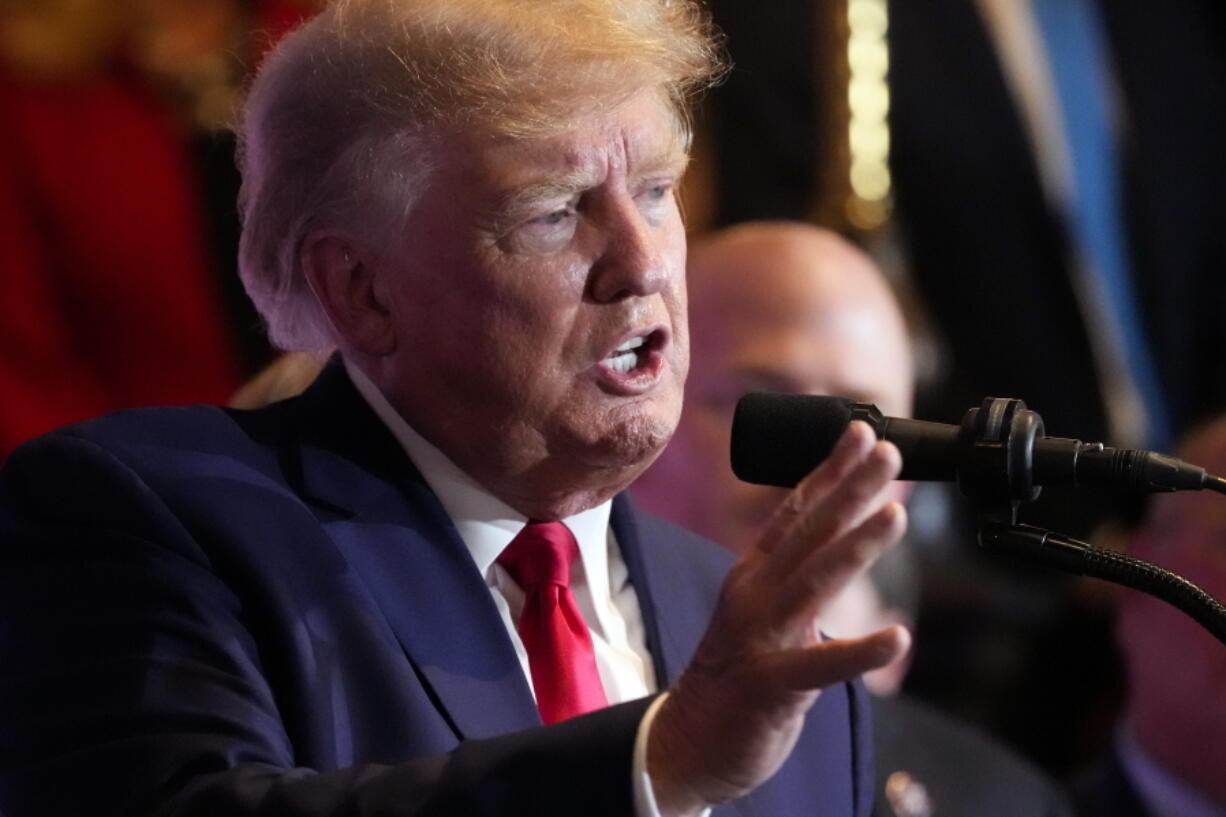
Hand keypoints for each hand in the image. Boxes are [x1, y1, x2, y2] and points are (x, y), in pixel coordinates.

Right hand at [647, 421, 909, 815]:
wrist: (687, 740)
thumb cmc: (738, 673)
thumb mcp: (764, 610)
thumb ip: (799, 576)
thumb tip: (844, 539)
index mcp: (754, 573)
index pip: (795, 510)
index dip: (830, 470)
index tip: (862, 432)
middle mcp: (754, 594)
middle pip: (808, 532)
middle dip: (850, 488)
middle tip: (889, 451)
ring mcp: (760, 637)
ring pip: (814, 581)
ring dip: (857, 545)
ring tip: (896, 515)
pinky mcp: (770, 684)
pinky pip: (821, 665)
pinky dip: (860, 651)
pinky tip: (898, 637)